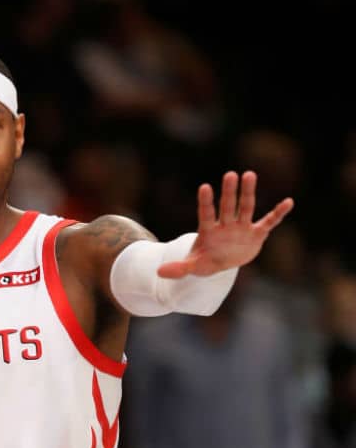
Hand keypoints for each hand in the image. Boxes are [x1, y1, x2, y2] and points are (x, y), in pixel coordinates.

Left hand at [157, 171, 293, 277]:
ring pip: (245, 207)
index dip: (205, 202)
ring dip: (248, 193)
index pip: (206, 214)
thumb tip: (159, 273)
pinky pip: (269, 222)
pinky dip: (278, 214)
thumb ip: (179, 268)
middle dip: (229, 192)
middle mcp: (226, 225)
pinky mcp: (256, 234)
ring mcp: (241, 227)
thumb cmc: (205, 260)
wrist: (221, 262)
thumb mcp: (192, 266)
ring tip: (249, 174)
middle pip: (227, 206)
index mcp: (209, 230)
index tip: (204, 187)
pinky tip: (288, 202)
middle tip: (230, 175)